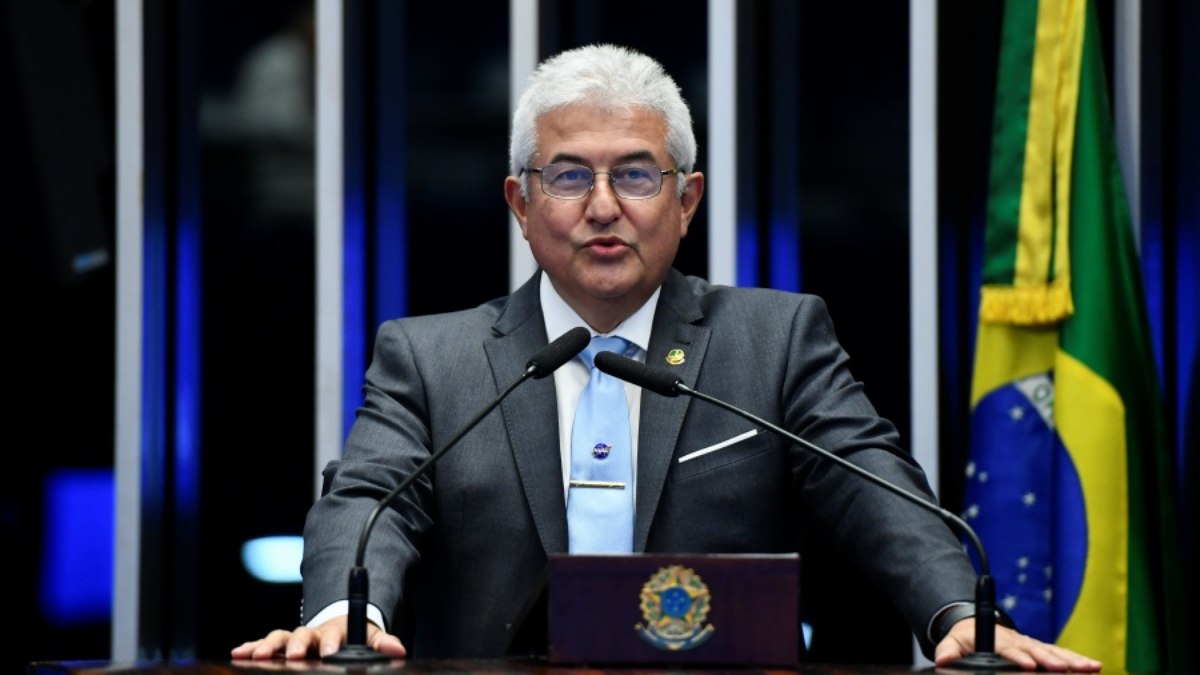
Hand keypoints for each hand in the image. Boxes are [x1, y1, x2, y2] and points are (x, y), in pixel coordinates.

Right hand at [231, 616, 407, 660]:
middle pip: (302, 635)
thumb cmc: (351, 636)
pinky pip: (264, 644)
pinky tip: (239, 652)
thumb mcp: (369, 637)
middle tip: (296, 655)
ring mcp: (294, 638)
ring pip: (280, 638)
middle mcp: (312, 632)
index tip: (329, 651)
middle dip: (298, 645)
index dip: (331, 642)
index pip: (333, 634)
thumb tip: (398, 650)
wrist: (335, 626)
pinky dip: (252, 647)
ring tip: (258, 656)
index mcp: (335, 631)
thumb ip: (382, 643)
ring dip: (268, 646)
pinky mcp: (281, 645)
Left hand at [934, 618, 1100, 671]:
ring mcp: (1032, 644)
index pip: (1008, 648)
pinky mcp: (1043, 650)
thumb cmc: (965, 638)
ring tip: (1089, 667)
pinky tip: (1094, 666)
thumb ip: (948, 652)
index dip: (1018, 657)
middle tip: (1062, 668)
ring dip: (1071, 660)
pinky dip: (1078, 660)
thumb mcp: (952, 643)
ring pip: (1054, 651)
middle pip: (1036, 650)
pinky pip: (1063, 654)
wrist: (976, 624)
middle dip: (1050, 659)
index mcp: (996, 639)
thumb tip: (943, 661)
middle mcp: (1018, 640)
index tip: (1029, 665)